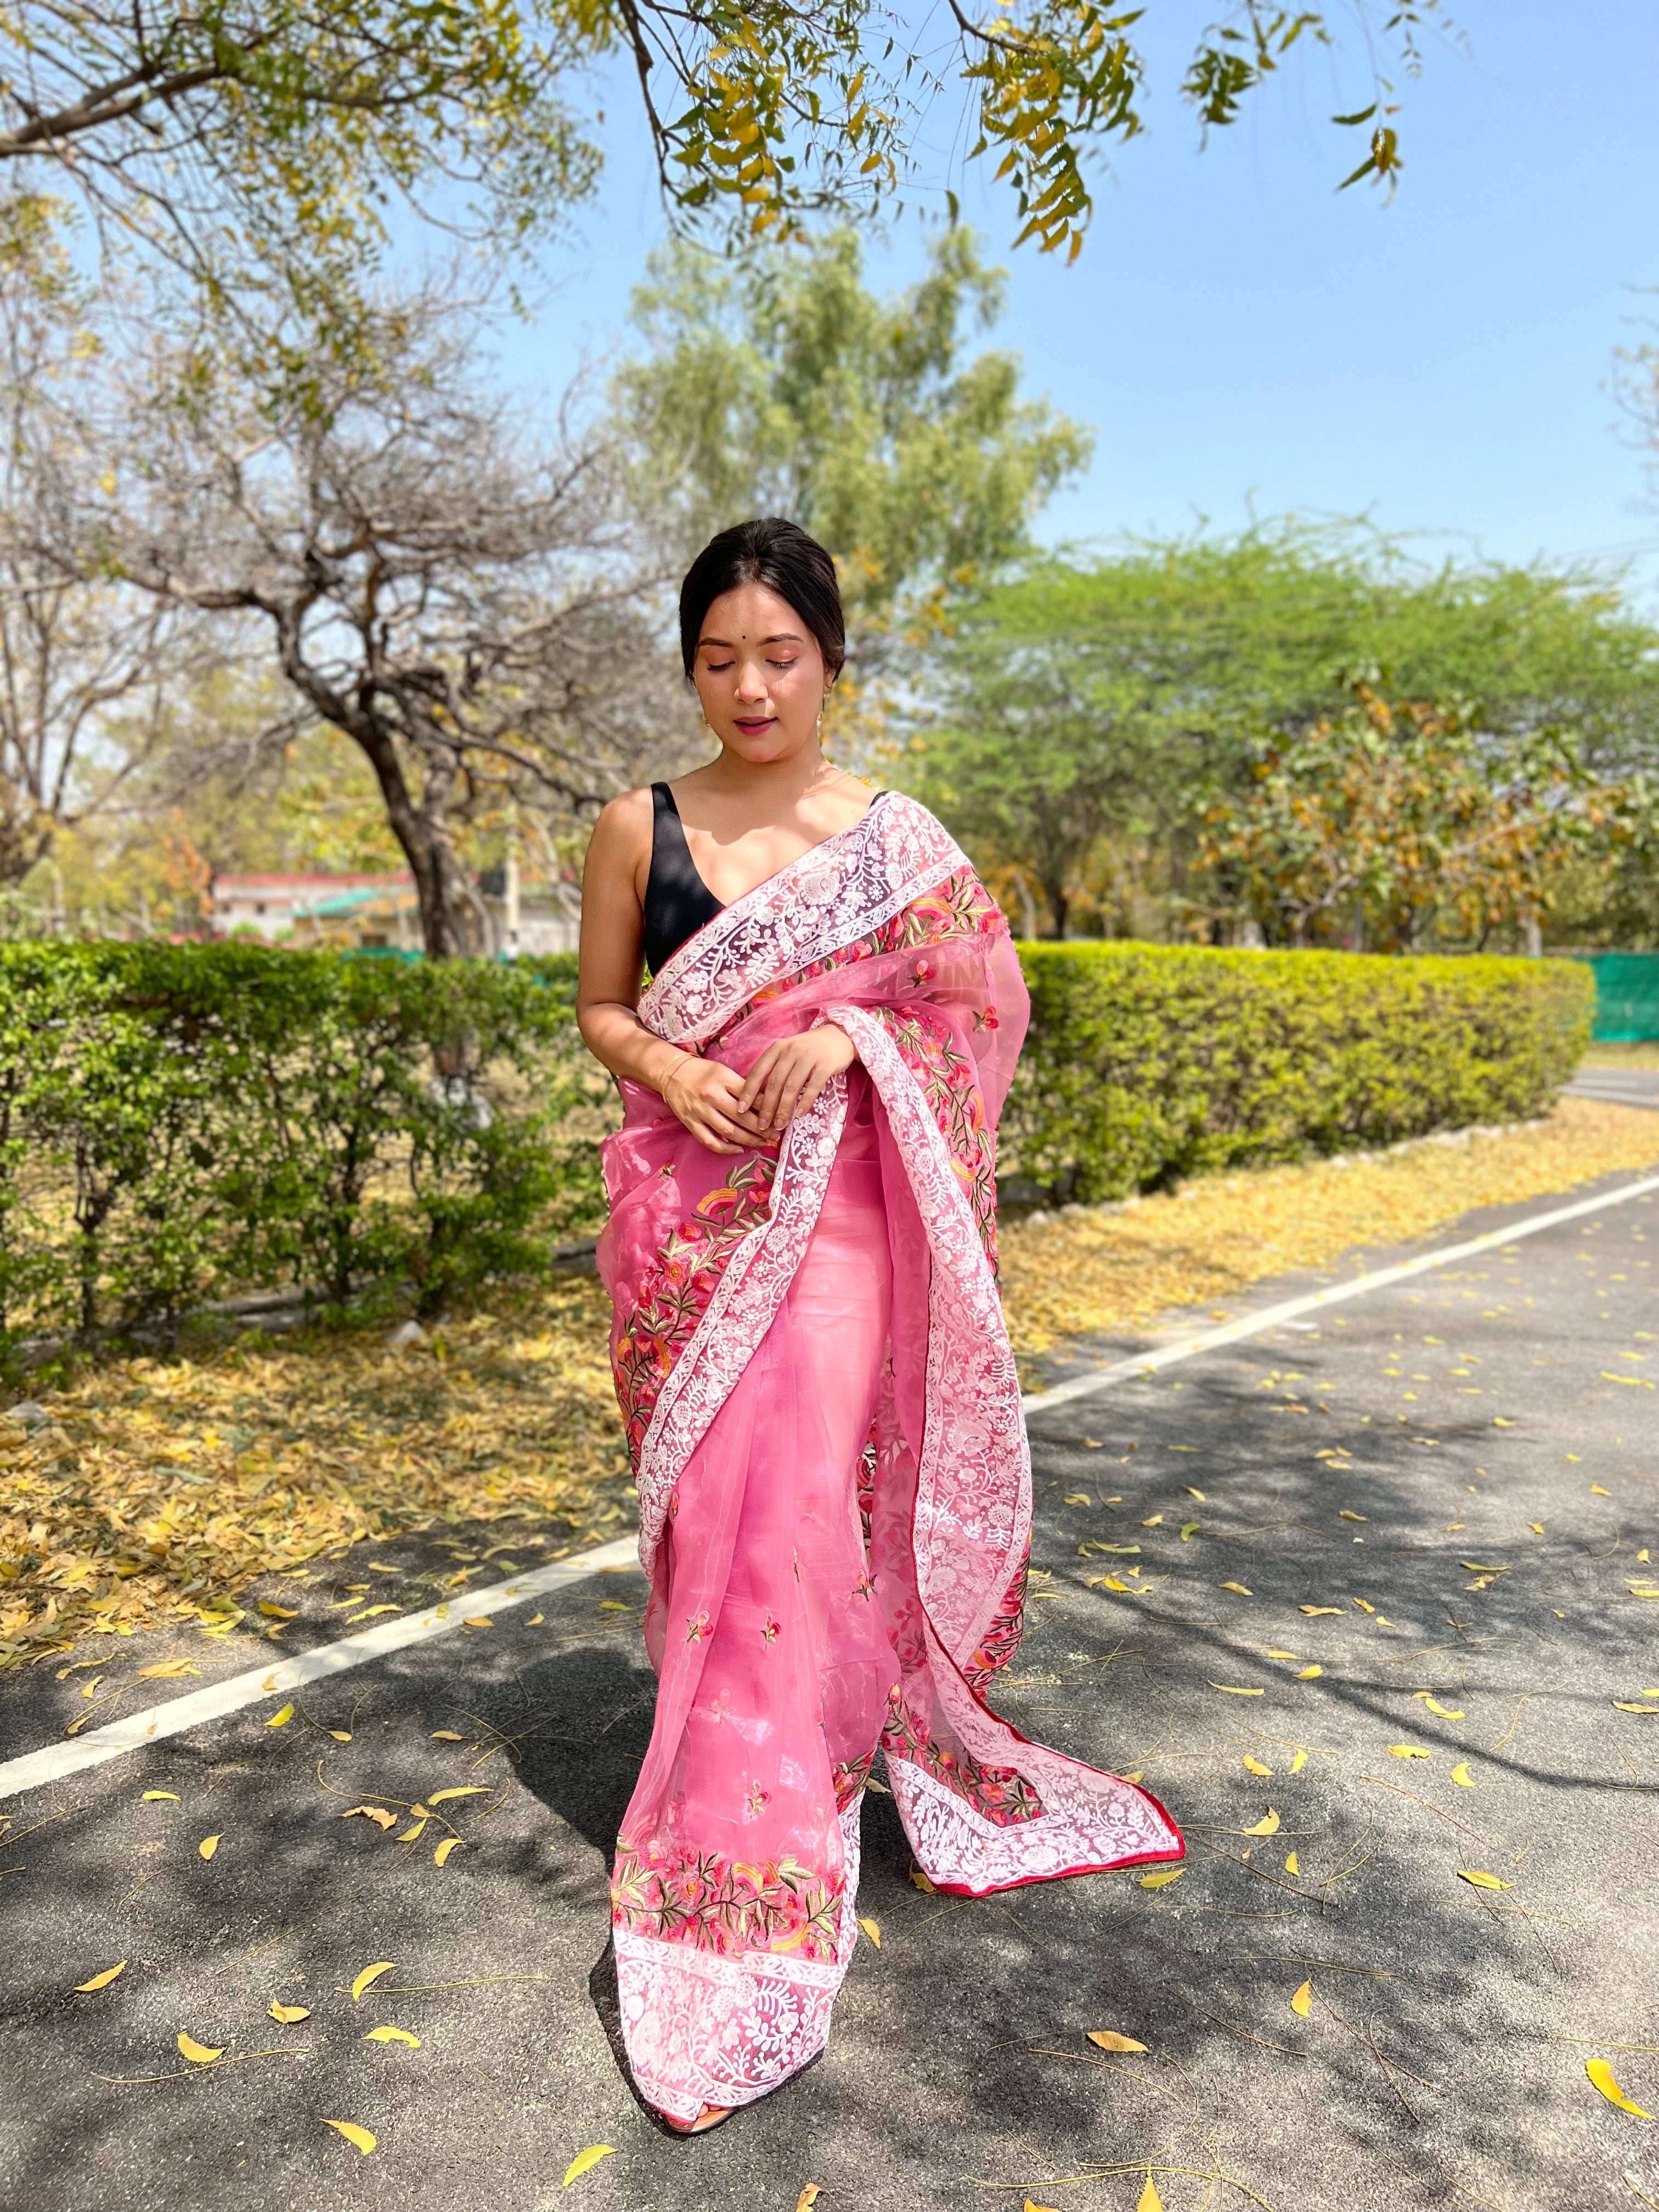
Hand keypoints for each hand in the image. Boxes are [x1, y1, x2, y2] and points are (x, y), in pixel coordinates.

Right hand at [660, 1054, 769, 1155]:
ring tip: (763, 1143)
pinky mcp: (690, 1123)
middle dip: (762, 1128)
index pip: (750, 1097)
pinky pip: (710, 1141)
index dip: (767, 1108)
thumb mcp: (723, 1071)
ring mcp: (700, 1111)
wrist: (671, 1072)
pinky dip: (726, 1149)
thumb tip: (766, 1102)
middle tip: (775, 1135)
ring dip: (749, 1140)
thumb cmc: (702, 1071)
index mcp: (722, 1079)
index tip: (778, 1115)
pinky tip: (739, 1150)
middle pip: (742, 1117)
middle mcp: (711, 1095)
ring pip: (729, 1131)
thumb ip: (741, 1085)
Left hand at [737, 1025, 856, 1134]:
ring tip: (779, 1125)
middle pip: (774, 1083)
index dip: (748, 1091)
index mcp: (778, 1047)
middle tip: (761, 1125)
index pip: (758, 1071)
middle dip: (766, 1107)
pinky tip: (799, 1115)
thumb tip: (757, 1096)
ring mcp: (809, 1057)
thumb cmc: (809, 1048)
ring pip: (791, 1088)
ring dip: (784, 1109)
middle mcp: (791, 1051)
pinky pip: (812, 1088)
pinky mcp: (825, 1065)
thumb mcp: (788, 1051)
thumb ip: (774, 1068)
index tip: (741, 1109)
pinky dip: (805, 1103)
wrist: (839, 1037)